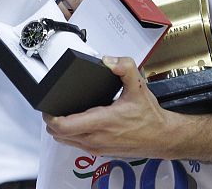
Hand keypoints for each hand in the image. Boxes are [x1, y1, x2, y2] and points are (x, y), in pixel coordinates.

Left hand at [44, 57, 168, 157]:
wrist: (162, 137)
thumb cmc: (149, 116)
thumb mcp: (138, 86)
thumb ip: (124, 67)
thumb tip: (108, 60)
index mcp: (102, 122)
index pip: (65, 126)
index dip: (51, 116)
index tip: (48, 106)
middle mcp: (97, 138)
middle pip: (59, 135)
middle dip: (51, 121)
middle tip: (52, 106)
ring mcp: (97, 147)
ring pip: (66, 142)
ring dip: (60, 129)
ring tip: (61, 113)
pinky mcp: (100, 152)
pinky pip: (76, 145)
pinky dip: (70, 135)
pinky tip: (76, 122)